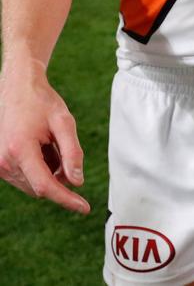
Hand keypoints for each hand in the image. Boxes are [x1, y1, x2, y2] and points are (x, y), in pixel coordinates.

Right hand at [0, 61, 89, 212]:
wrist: (17, 87)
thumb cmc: (42, 101)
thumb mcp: (64, 122)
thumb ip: (72, 152)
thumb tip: (77, 181)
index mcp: (20, 150)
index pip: (45, 187)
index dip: (66, 199)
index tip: (84, 208)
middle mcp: (4, 161)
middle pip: (40, 186)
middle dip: (60, 177)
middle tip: (66, 150)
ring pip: (33, 183)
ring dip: (49, 172)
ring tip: (50, 142)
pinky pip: (25, 176)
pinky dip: (39, 168)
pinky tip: (42, 145)